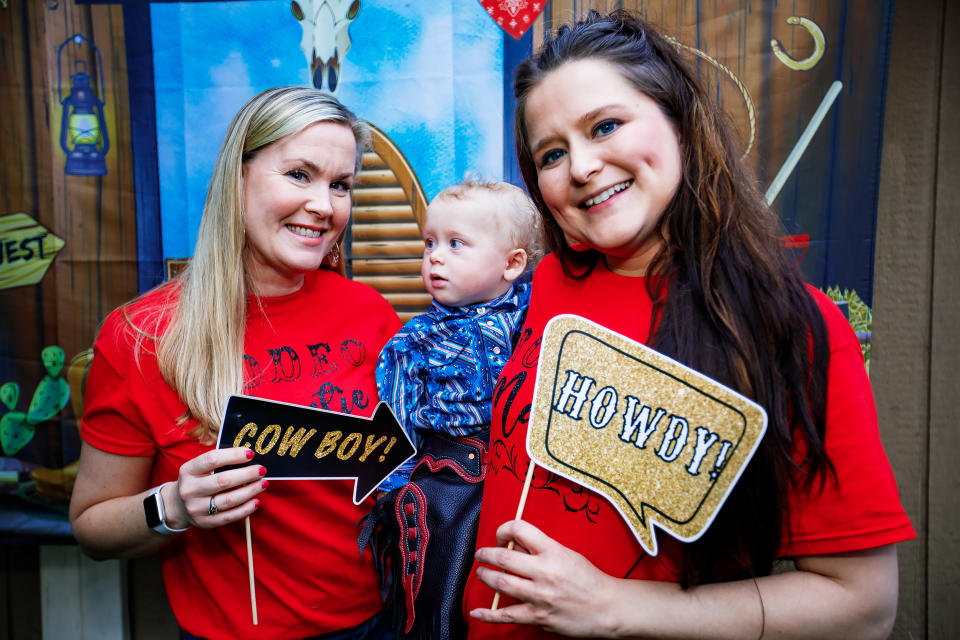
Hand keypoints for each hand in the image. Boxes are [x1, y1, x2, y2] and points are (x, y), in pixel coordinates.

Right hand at [164, 447, 266, 528]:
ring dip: (250, 491)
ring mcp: (196, 508)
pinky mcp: (205, 522)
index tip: (251, 454)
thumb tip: (248, 456)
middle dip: (246, 474)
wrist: (178, 506)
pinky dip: (246, 509)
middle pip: (223, 481)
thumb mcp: (200, 468)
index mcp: (188, 470)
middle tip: (262, 470)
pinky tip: (256, 501)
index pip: (212, 459)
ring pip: (228, 500)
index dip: (233, 455)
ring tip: (263, 483)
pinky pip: (229, 517)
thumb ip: (220, 461)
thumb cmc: (198, 480)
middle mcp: (189, 490)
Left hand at [469, 519, 619, 636]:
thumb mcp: (567, 554)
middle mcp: (544, 572)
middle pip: (503, 557)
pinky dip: (488, 614)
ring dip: (485, 576)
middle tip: (481, 554)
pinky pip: (507, 615)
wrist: (607, 608)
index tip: (501, 536)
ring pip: (500, 583)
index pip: (519, 529)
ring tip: (481, 573)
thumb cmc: (589, 579)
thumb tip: (515, 547)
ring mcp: (539, 596)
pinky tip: (476, 611)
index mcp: (553, 551)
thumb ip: (541, 550)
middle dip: (486, 554)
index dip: (504, 530)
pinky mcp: (538, 617)